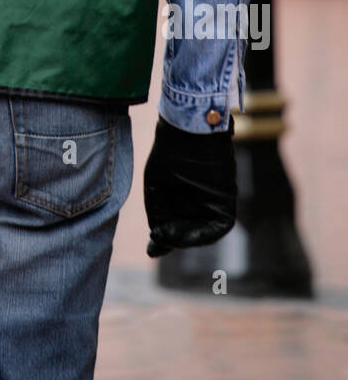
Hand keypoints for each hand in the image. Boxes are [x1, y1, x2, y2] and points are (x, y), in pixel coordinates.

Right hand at [144, 115, 236, 257]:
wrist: (186, 131)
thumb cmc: (168, 154)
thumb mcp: (154, 188)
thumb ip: (157, 216)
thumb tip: (156, 246)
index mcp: (181, 198)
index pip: (174, 227)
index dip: (165, 240)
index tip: (152, 248)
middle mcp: (199, 202)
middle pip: (188, 232)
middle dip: (174, 240)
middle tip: (161, 237)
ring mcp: (213, 202)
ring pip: (204, 232)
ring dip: (188, 239)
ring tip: (171, 235)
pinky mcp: (226, 200)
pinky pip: (220, 226)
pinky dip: (205, 234)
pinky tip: (189, 233)